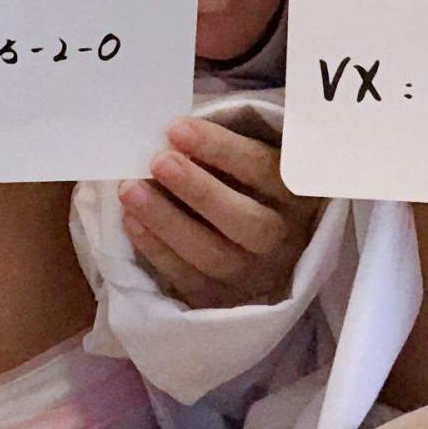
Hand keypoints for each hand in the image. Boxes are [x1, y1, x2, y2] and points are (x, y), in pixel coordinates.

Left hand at [118, 116, 318, 308]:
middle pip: (244, 220)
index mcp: (297, 193)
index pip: (261, 169)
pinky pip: (189, 280)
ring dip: (168, 221)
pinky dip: (158, 251)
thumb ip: (224, 150)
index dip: (220, 148)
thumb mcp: (254, 159)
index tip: (176, 128)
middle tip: (158, 161)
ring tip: (130, 189)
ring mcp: (255, 274)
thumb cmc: (248, 182)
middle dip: (197, 189)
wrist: (262, 244)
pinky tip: (131, 221)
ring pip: (214, 255)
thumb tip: (174, 136)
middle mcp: (283, 237)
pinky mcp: (224, 299)